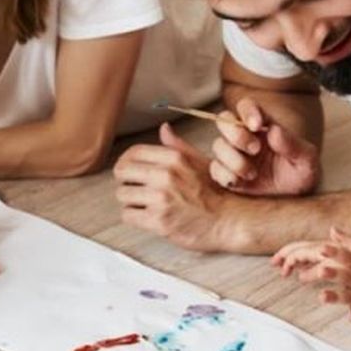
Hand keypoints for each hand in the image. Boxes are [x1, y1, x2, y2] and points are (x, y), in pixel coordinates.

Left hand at [113, 124, 238, 251]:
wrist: (228, 222)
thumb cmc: (215, 194)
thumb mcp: (199, 162)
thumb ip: (177, 146)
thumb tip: (164, 129)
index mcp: (174, 158)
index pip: (132, 153)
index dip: (127, 163)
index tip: (130, 172)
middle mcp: (166, 175)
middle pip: (121, 171)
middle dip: (125, 181)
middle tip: (135, 189)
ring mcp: (161, 198)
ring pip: (122, 194)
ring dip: (130, 201)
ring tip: (145, 205)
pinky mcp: (158, 220)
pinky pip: (128, 215)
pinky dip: (134, 217)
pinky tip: (147, 217)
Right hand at [209, 97, 318, 195]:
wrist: (294, 198)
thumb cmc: (301, 173)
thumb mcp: (307, 159)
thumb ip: (293, 144)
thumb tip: (275, 131)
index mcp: (263, 125)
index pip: (247, 106)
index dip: (248, 112)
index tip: (257, 125)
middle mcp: (245, 136)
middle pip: (225, 121)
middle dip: (237, 135)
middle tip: (256, 149)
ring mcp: (233, 155)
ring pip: (218, 145)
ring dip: (234, 159)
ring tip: (253, 174)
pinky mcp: (227, 174)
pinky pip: (214, 169)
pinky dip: (224, 175)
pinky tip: (239, 182)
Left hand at [273, 227, 350, 321]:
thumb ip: (349, 241)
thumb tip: (332, 229)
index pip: (346, 256)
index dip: (334, 252)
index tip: (321, 249)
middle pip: (346, 276)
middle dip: (333, 273)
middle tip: (320, 270)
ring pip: (350, 295)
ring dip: (337, 296)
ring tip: (322, 296)